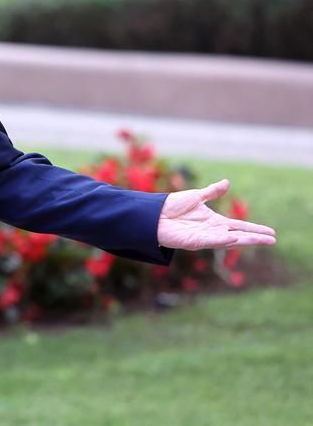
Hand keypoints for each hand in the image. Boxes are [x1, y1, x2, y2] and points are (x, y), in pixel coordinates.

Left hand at [158, 178, 275, 250]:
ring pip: (228, 240)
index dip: (254, 229)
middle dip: (255, 238)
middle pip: (238, 235)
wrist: (152, 213)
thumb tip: (227, 182)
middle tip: (273, 240)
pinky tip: (233, 239)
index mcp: (214, 221)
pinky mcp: (192, 242)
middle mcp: (211, 231)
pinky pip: (210, 241)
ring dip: (245, 240)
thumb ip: (212, 192)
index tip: (271, 233)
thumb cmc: (171, 206)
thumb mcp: (196, 196)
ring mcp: (203, 237)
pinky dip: (222, 240)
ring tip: (261, 240)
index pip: (239, 226)